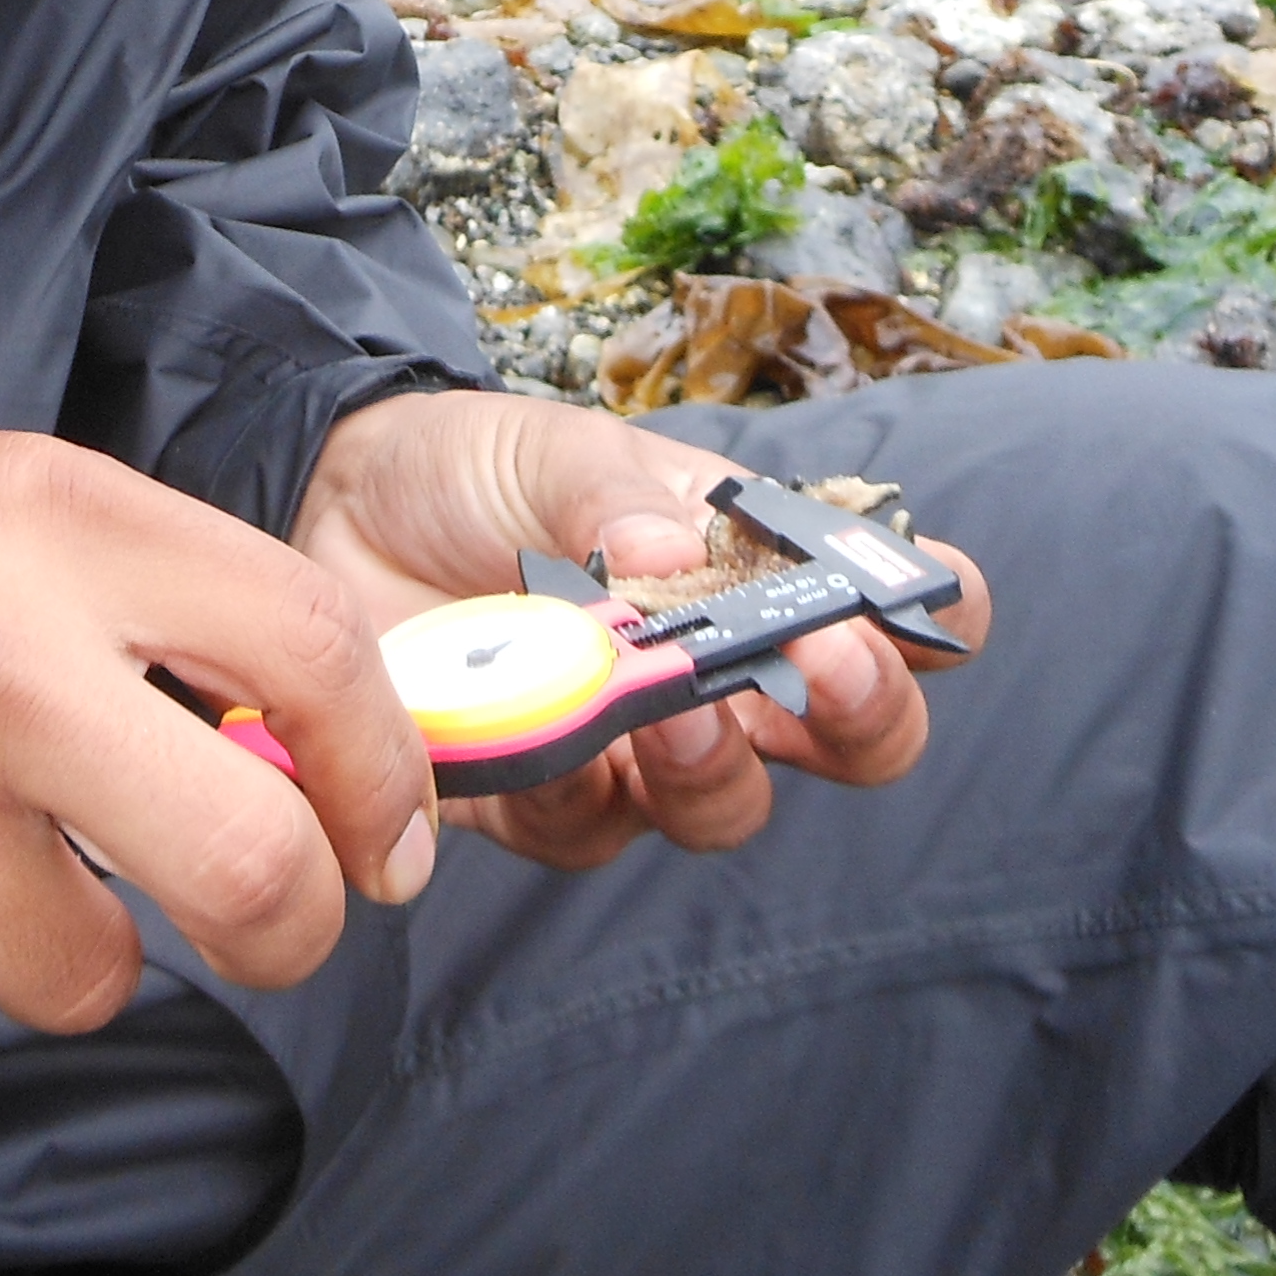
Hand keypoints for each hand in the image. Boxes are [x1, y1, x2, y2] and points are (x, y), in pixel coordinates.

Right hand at [0, 423, 435, 1068]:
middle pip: (250, 875)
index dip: (383, 772)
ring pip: (89, 981)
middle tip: (258, 918)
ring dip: (54, 941)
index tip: (381, 835)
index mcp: (41, 531)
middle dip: (287, 925)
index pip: (306, 656)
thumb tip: (324, 760)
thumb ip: (161, 600)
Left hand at [289, 390, 991, 873]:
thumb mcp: (553, 448)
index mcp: (755, 577)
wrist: (337, 507)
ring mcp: (640, 752)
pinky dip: (575, 780)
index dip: (938, 621)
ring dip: (719, 760)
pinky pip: (589, 827)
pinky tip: (550, 725)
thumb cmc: (476, 470)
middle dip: (864, 714)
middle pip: (853, 739)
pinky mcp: (542, 800)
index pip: (894, 615)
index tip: (928, 605)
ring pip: (727, 803)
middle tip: (831, 665)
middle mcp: (724, 678)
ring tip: (681, 705)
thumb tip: (674, 548)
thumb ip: (616, 493)